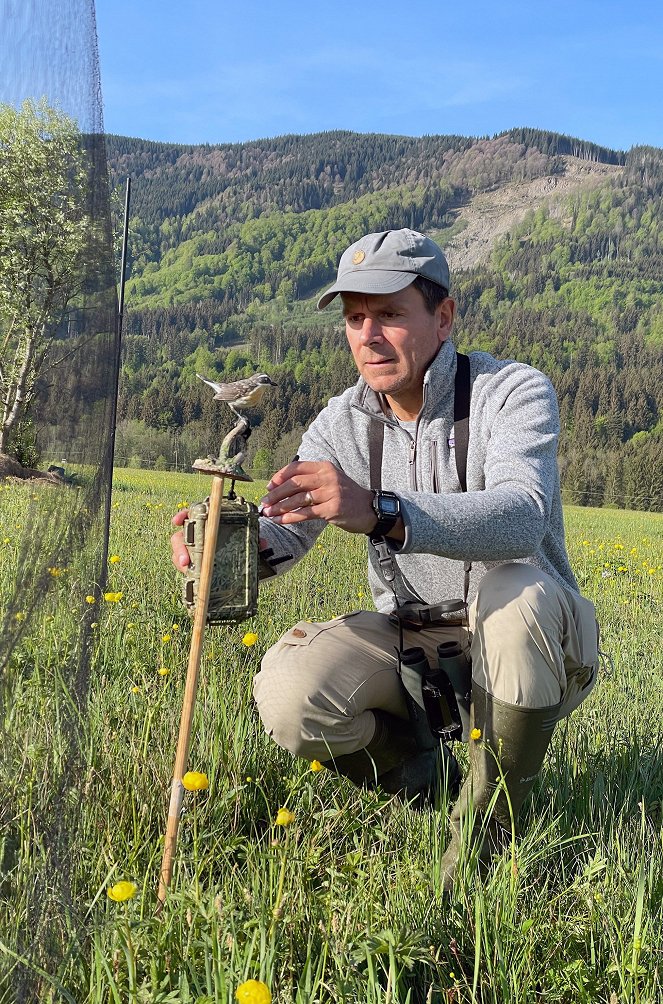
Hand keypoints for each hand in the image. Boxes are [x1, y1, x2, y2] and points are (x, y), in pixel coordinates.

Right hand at [170, 509, 270, 570]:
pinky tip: (193, 582)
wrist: (243, 553)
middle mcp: (197, 536)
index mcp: (207, 523)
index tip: (176, 522)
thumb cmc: (241, 539)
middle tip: (185, 561)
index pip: (189, 515)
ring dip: (181, 562)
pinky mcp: (196, 565)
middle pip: (179, 538)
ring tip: (187, 571)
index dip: (181, 516)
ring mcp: (194, 551)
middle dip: (180, 548)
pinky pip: (187, 569)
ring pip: (180, 554)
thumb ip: (253, 537)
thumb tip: (263, 543)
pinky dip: (188, 575)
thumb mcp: (247, 536)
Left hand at [259, 460, 377, 533]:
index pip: (296, 468)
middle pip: (294, 483)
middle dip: (276, 494)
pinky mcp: (332, 509)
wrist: (370, 509)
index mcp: (325, 467)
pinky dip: (289, 518)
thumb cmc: (346, 496)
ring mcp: (331, 493)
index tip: (269, 487)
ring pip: (298, 499)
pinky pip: (305, 513)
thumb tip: (281, 488)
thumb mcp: (331, 481)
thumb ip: (310, 481)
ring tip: (268, 513)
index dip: (279, 477)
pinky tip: (280, 521)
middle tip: (264, 502)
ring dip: (279, 507)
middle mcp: (328, 477)